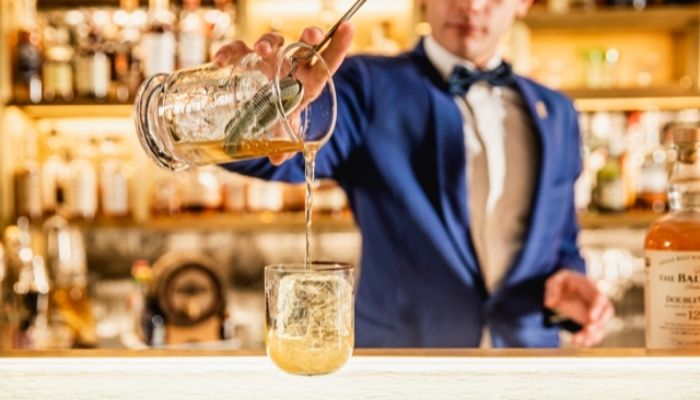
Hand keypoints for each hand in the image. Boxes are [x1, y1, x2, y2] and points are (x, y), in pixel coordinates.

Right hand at [214, 24, 353, 164]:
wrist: (261, 108)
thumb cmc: (282, 114)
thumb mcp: (287, 128)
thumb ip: (285, 141)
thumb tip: (279, 159)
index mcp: (309, 80)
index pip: (328, 61)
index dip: (339, 44)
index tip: (348, 27)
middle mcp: (291, 64)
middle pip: (304, 44)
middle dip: (309, 36)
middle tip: (310, 36)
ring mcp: (269, 58)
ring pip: (273, 41)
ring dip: (268, 42)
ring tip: (262, 50)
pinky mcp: (246, 58)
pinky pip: (237, 50)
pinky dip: (228, 52)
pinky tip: (221, 61)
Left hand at [544, 269, 613, 346]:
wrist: (567, 288)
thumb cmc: (563, 283)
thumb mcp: (555, 280)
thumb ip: (552, 289)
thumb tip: (550, 303)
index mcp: (589, 287)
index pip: (599, 297)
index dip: (597, 308)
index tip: (591, 318)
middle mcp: (596, 301)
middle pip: (607, 312)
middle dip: (600, 323)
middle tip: (589, 331)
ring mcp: (596, 312)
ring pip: (601, 325)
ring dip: (593, 335)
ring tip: (578, 341)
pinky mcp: (591, 322)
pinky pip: (595, 332)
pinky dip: (589, 339)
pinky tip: (579, 343)